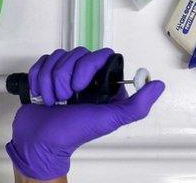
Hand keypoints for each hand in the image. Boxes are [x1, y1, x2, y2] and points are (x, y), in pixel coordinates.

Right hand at [6, 47, 164, 180]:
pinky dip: (38, 79)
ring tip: (53, 101)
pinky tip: (41, 95)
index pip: (101, 56)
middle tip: (64, 98)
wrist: (39, 141)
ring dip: (50, 81)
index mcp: (103, 85)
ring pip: (58, 57)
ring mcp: (64, 75)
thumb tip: (157, 85)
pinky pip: (42, 62)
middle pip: (76, 54)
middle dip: (64, 77)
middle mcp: (85, 78)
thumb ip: (137, 106)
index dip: (86, 67)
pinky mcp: (46, 75)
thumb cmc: (72, 132)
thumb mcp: (109, 120)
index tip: (79, 87)